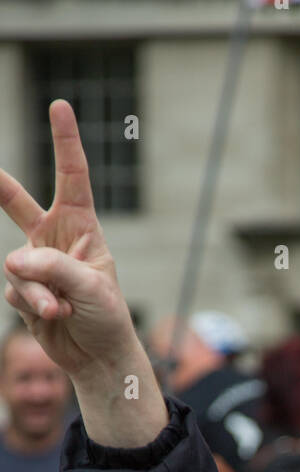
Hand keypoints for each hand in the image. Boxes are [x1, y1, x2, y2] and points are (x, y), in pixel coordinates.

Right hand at [0, 100, 137, 377]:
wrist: (98, 357)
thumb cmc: (107, 317)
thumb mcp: (92, 288)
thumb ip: (55, 267)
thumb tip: (13, 260)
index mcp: (82, 227)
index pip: (73, 177)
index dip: (65, 142)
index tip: (59, 106)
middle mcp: (55, 240)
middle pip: (17, 203)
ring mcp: (36, 265)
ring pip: (17, 266)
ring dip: (36, 289)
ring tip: (59, 307)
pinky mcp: (24, 291)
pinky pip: (15, 290)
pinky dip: (31, 304)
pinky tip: (52, 316)